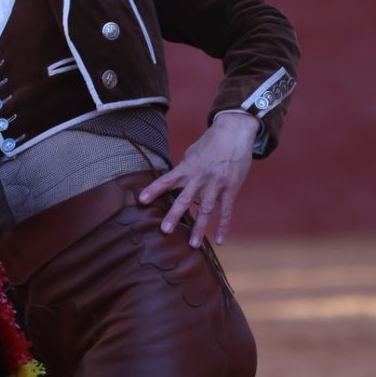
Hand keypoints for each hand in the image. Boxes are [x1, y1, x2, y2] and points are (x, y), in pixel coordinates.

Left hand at [139, 111, 257, 246]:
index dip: (154, 189)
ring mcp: (216, 184)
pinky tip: (219, 239)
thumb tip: (174, 183)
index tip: (141, 200)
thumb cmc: (211, 142)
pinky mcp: (231, 188)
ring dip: (199, 228)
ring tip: (193, 244)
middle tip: (165, 230)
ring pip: (206, 209)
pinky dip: (223, 225)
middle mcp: (200, 178)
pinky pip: (226, 210)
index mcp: (187, 168)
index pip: (167, 180)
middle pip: (185, 199)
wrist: (234, 131)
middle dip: (174, 215)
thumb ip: (184, 170)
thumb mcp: (192, 153)